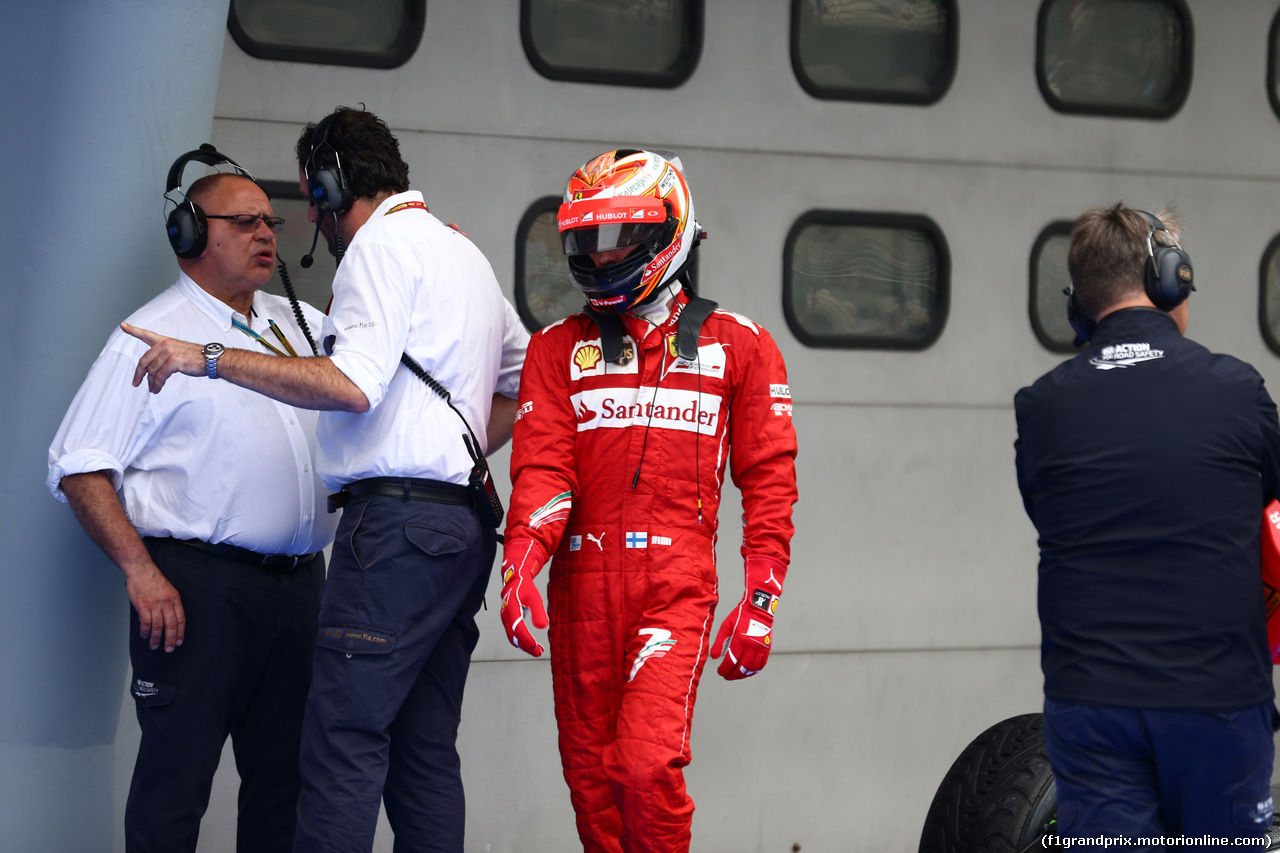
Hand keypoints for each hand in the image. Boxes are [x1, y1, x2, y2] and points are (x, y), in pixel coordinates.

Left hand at [120, 323, 205, 392]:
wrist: (211, 359)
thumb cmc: (198, 357)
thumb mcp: (179, 351)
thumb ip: (165, 355)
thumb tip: (154, 370)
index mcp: (165, 341)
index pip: (146, 334)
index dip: (133, 330)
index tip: (123, 326)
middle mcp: (165, 344)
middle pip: (144, 361)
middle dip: (139, 374)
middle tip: (136, 383)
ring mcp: (169, 352)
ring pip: (152, 371)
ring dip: (151, 383)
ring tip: (153, 389)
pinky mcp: (173, 361)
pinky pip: (160, 376)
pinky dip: (157, 384)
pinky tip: (157, 388)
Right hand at [125, 561, 185, 651]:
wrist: (142, 570)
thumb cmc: (154, 580)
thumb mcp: (169, 590)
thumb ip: (169, 604)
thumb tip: (168, 619)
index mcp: (175, 599)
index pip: (181, 619)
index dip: (181, 632)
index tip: (180, 641)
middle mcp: (167, 603)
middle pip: (171, 625)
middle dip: (171, 639)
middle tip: (169, 649)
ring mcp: (155, 604)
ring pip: (158, 626)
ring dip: (156, 638)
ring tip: (155, 646)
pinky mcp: (143, 605)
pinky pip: (146, 622)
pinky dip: (145, 630)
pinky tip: (145, 635)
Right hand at [500, 538, 548, 656]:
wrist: (514, 578)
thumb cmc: (525, 587)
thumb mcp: (534, 597)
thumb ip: (538, 612)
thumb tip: (542, 627)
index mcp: (511, 609)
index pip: (518, 630)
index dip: (527, 641)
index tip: (537, 648)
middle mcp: (506, 616)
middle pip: (514, 637)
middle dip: (526, 646)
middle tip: (539, 652)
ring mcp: (505, 618)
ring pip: (512, 636)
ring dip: (524, 645)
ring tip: (537, 650)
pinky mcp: (508, 619)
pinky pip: (512, 633)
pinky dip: (521, 640)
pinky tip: (531, 643)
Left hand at [712, 555, 786, 680]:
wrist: (758, 608)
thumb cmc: (740, 616)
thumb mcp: (726, 626)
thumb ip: (719, 642)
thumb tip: (714, 657)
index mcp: (740, 641)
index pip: (731, 662)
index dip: (724, 669)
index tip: (720, 672)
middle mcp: (751, 647)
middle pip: (741, 668)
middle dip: (732, 675)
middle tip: (726, 676)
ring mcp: (760, 648)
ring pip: (752, 669)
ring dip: (743, 675)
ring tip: (735, 675)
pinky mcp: (767, 648)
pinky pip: (761, 665)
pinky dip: (754, 671)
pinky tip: (747, 672)